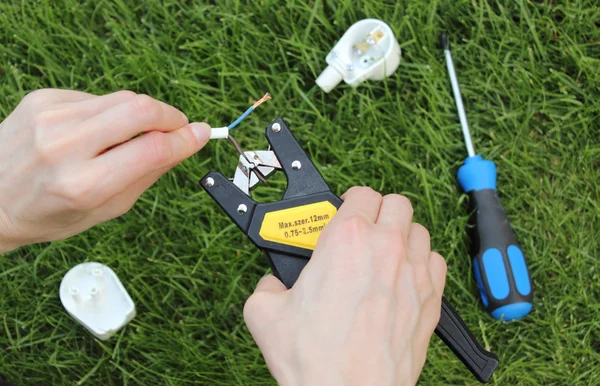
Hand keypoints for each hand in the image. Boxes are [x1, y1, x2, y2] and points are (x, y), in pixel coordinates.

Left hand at [0, 89, 209, 252]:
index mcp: (83, 186)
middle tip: (178, 128)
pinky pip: (97, 98)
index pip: (151, 149)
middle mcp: (64, 146)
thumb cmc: (49, 213)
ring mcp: (50, 117)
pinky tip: (97, 132)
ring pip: (122, 99)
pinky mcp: (43, 99)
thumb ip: (148, 174)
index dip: (185, 140)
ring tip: (133, 136)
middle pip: (140, 110)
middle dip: (170, 116)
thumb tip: (185, 144)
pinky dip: (109, 113)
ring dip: (142, 114)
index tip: (202, 134)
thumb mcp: (106, 210)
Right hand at [243, 187, 446, 385]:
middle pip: (396, 203)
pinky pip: (436, 261)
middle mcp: (386, 248)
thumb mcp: (263, 311)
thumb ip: (268, 283)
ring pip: (418, 230)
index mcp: (346, 239)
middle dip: (377, 212)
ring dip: (400, 236)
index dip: (348, 202)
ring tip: (382, 255)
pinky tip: (403, 278)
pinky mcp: (431, 300)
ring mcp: (413, 273)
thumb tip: (273, 284)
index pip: (360, 193)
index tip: (340, 216)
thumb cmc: (314, 358)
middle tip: (361, 231)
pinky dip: (422, 262)